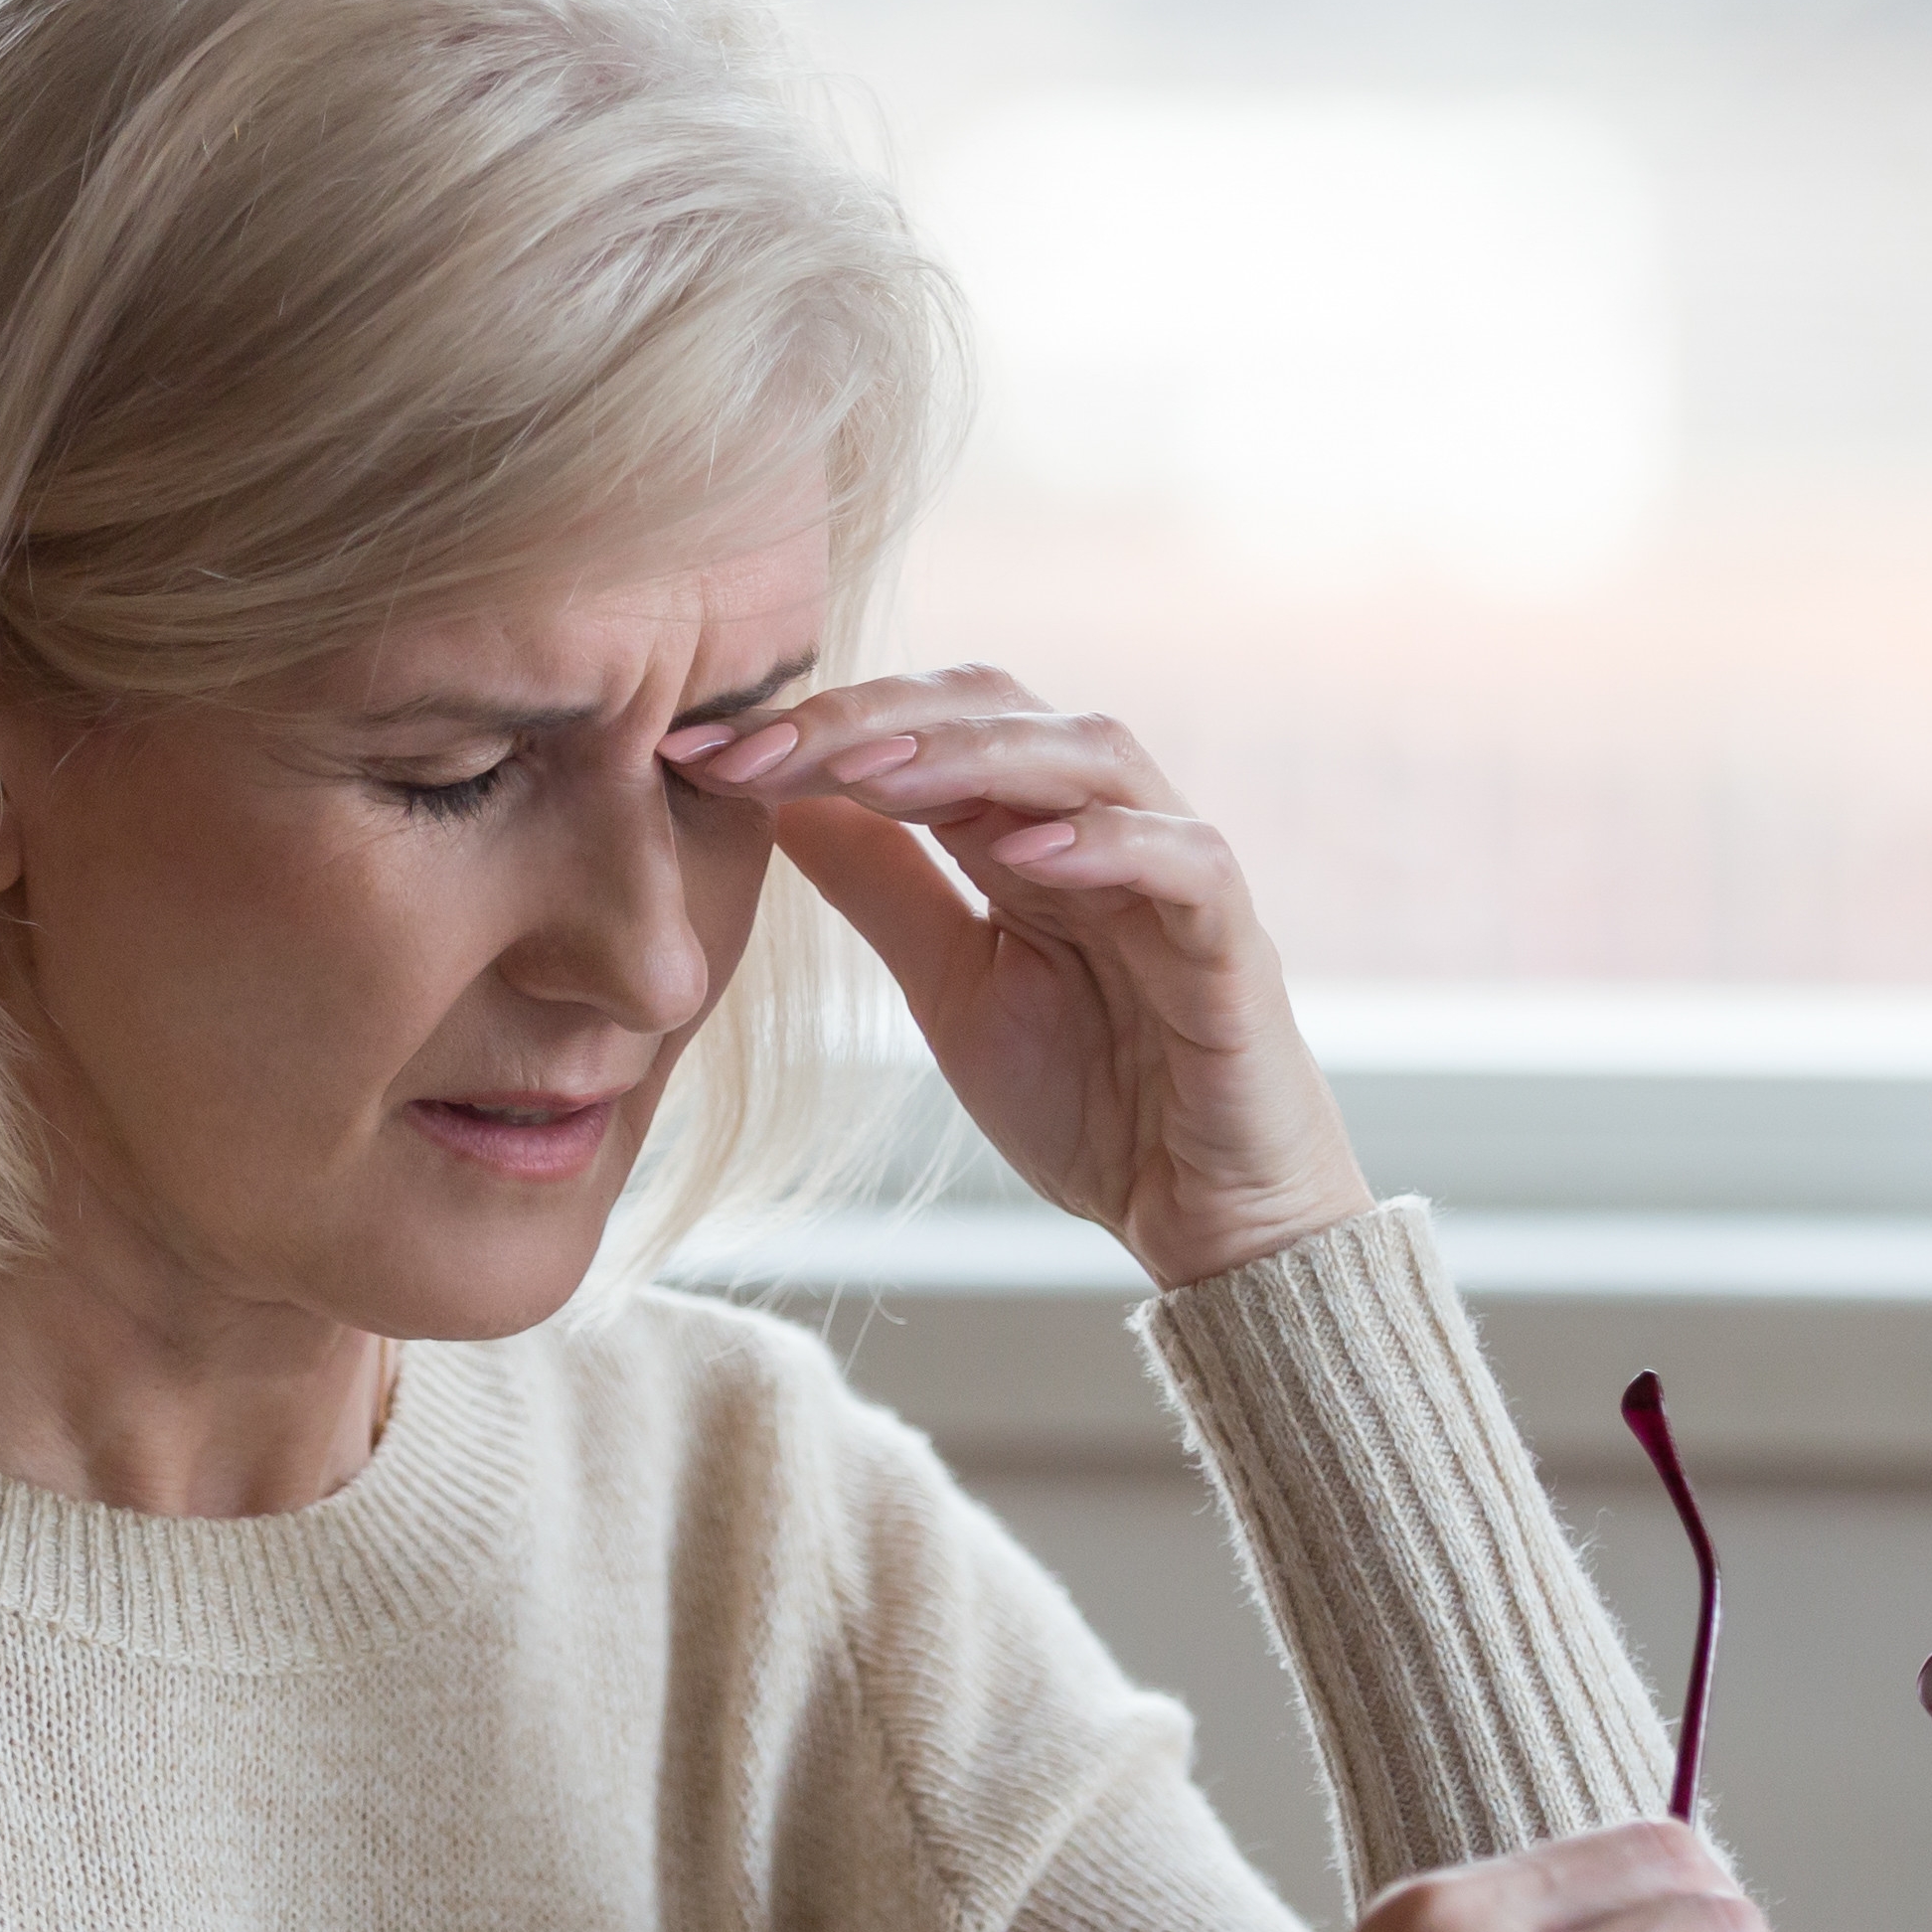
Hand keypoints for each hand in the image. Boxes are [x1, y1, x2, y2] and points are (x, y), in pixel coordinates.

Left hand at [664, 666, 1371, 1289]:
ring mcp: (1174, 874)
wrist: (1201, 1222)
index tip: (697, 754)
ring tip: (872, 771)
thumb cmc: (1096, 1100)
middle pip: (999, 709)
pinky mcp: (1234, 944)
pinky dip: (1112, 842)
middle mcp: (1103, 826)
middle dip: (872, 718)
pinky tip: (1025, 852)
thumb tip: (779, 797)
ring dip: (976, 753)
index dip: (817, 727)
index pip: (925, 729)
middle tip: (760, 747)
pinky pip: (1185, 860)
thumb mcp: (951, 986)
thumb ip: (885, 889)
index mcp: (1028, 832)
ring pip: (1089, 755)